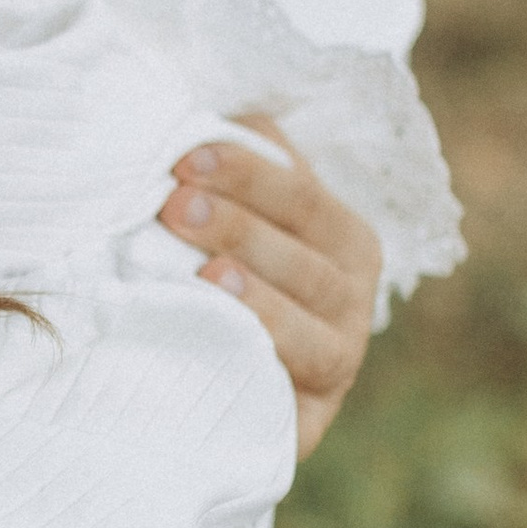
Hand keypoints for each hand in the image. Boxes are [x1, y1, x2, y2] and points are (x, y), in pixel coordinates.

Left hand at [160, 123, 378, 459]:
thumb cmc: (220, 277)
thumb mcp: (237, 217)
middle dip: (240, 228)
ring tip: (205, 274)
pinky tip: (219, 339)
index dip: (248, 174)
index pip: (302, 196)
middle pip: (304, 259)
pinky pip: (290, 392)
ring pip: (306, 324)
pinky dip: (261, 361)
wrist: (211, 384)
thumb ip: (236, 166)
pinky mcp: (306, 419)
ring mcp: (336, 362)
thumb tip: (209, 108)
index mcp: (343, 239)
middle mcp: (352, 300)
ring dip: (255, 295)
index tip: (187, 157)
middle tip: (174, 206)